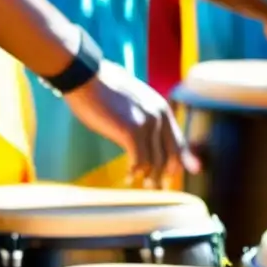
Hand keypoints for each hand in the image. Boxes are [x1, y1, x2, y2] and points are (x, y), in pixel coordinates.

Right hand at [64, 61, 198, 186]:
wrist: (86, 77)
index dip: (180, 159)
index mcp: (161, 108)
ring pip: (155, 161)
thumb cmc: (101, 88)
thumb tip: (137, 132)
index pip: (177, 140)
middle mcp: (159, 116)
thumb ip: (140, 115)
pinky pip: (139, 161)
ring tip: (141, 187)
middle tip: (159, 189)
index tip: (179, 174)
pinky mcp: (132, 131)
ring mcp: (147, 123)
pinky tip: (127, 177)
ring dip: (148, 177)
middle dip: (166, 175)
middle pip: (170, 154)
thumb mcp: (130, 100)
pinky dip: (134, 172)